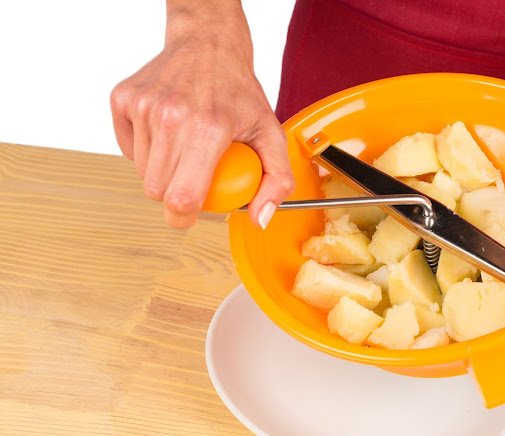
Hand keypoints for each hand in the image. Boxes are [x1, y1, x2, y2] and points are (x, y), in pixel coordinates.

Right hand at [110, 3, 293, 228]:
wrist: (208, 44)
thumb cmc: (240, 93)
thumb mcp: (272, 134)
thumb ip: (277, 181)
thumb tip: (260, 219)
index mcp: (208, 129)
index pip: (181, 196)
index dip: (182, 218)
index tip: (189, 216)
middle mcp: (171, 116)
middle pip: (157, 190)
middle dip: (174, 193)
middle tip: (194, 175)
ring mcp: (144, 106)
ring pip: (142, 171)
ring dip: (162, 169)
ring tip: (184, 145)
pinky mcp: (124, 99)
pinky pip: (128, 148)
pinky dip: (145, 149)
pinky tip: (166, 131)